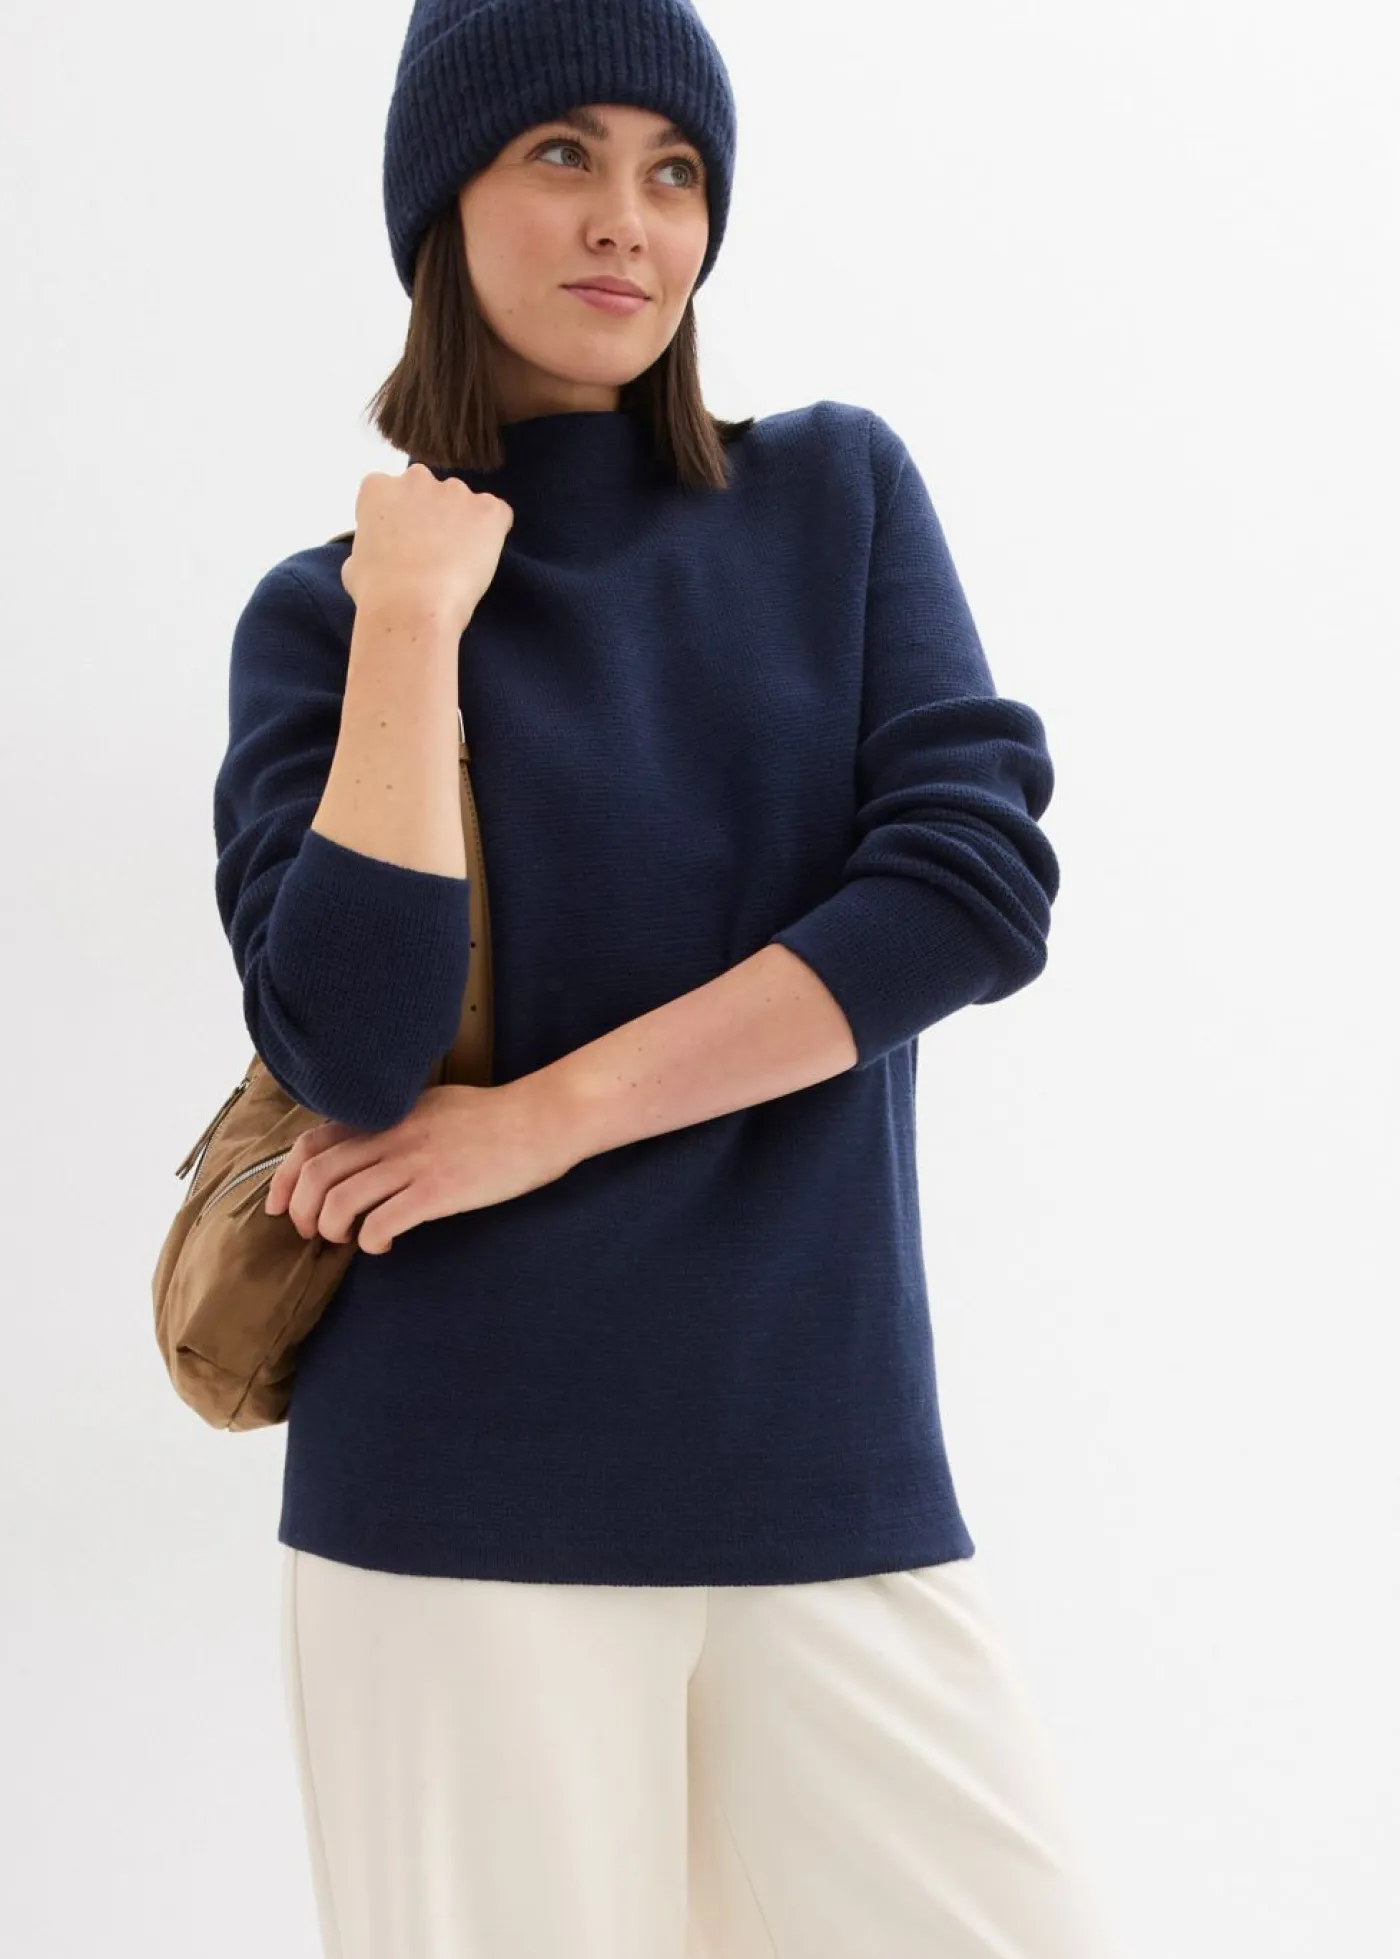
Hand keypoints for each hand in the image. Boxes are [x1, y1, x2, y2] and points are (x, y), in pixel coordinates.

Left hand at [262, 1078, 580, 1254]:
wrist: (542, 1120)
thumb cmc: (495, 1117)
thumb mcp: (433, 1105)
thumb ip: (396, 1123)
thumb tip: (366, 1149)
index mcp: (388, 1115)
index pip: (314, 1141)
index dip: (285, 1177)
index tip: (279, 1205)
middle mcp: (393, 1135)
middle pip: (318, 1174)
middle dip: (301, 1211)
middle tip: (311, 1233)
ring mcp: (415, 1162)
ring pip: (341, 1200)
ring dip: (330, 1228)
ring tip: (344, 1241)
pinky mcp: (439, 1190)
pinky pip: (383, 1220)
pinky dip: (370, 1240)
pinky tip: (381, 1245)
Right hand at [341, 462, 513, 635]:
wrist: (412, 608)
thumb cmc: (376, 593)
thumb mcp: (353, 564)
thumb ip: (369, 545)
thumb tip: (376, 554)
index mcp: (378, 487)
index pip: (392, 492)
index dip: (400, 520)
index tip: (403, 544)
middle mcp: (416, 478)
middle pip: (429, 492)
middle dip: (432, 516)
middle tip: (433, 553)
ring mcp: (455, 491)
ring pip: (464, 504)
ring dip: (464, 525)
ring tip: (458, 564)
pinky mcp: (488, 510)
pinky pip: (498, 515)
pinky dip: (494, 534)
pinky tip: (482, 559)